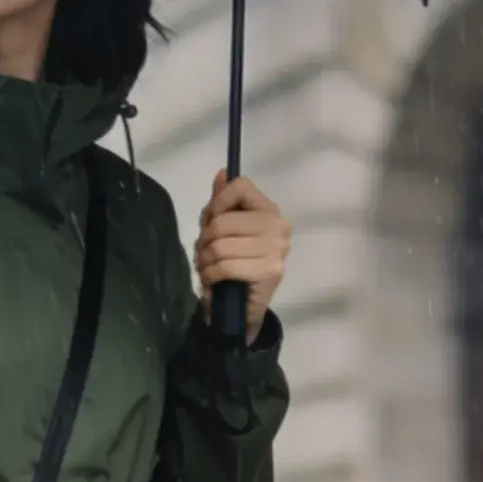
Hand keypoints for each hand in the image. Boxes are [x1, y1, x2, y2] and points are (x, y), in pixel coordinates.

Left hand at [195, 172, 291, 343]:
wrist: (244, 308)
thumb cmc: (235, 264)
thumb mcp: (225, 230)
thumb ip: (223, 202)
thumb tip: (222, 173)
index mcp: (270, 209)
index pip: (240, 186)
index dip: (217, 203)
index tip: (211, 221)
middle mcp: (279, 225)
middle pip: (223, 221)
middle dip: (204, 239)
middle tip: (203, 253)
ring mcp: (278, 249)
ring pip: (221, 245)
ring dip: (204, 259)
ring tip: (206, 267)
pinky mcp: (271, 271)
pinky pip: (226, 266)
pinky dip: (210, 274)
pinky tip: (211, 279)